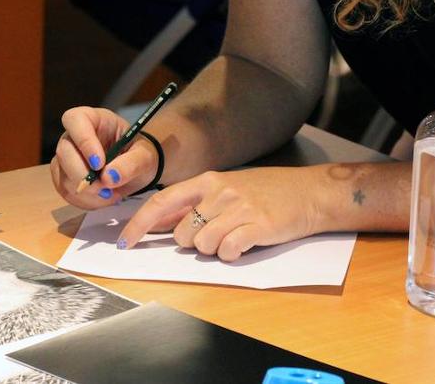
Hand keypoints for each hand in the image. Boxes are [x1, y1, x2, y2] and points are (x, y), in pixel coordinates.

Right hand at [50, 106, 159, 208]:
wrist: (138, 172)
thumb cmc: (140, 155)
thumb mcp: (145, 156)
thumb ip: (131, 164)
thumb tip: (109, 177)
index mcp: (94, 119)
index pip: (75, 120)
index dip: (84, 142)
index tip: (99, 164)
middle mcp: (75, 136)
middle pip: (64, 151)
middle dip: (83, 174)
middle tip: (105, 188)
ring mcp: (67, 157)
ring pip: (62, 175)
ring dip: (86, 192)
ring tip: (111, 194)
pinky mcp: (65, 177)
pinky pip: (66, 192)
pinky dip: (85, 201)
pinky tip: (104, 198)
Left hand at [116, 167, 323, 260]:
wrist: (308, 193)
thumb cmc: (265, 192)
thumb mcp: (224, 189)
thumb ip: (191, 204)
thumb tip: (155, 222)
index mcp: (206, 181)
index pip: (161, 202)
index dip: (139, 224)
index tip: (125, 241)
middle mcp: (218, 192)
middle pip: (181, 233)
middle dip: (192, 242)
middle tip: (216, 233)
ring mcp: (237, 209)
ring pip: (202, 245)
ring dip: (214, 249)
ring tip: (233, 236)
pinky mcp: (256, 226)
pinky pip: (227, 251)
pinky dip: (232, 254)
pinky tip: (244, 243)